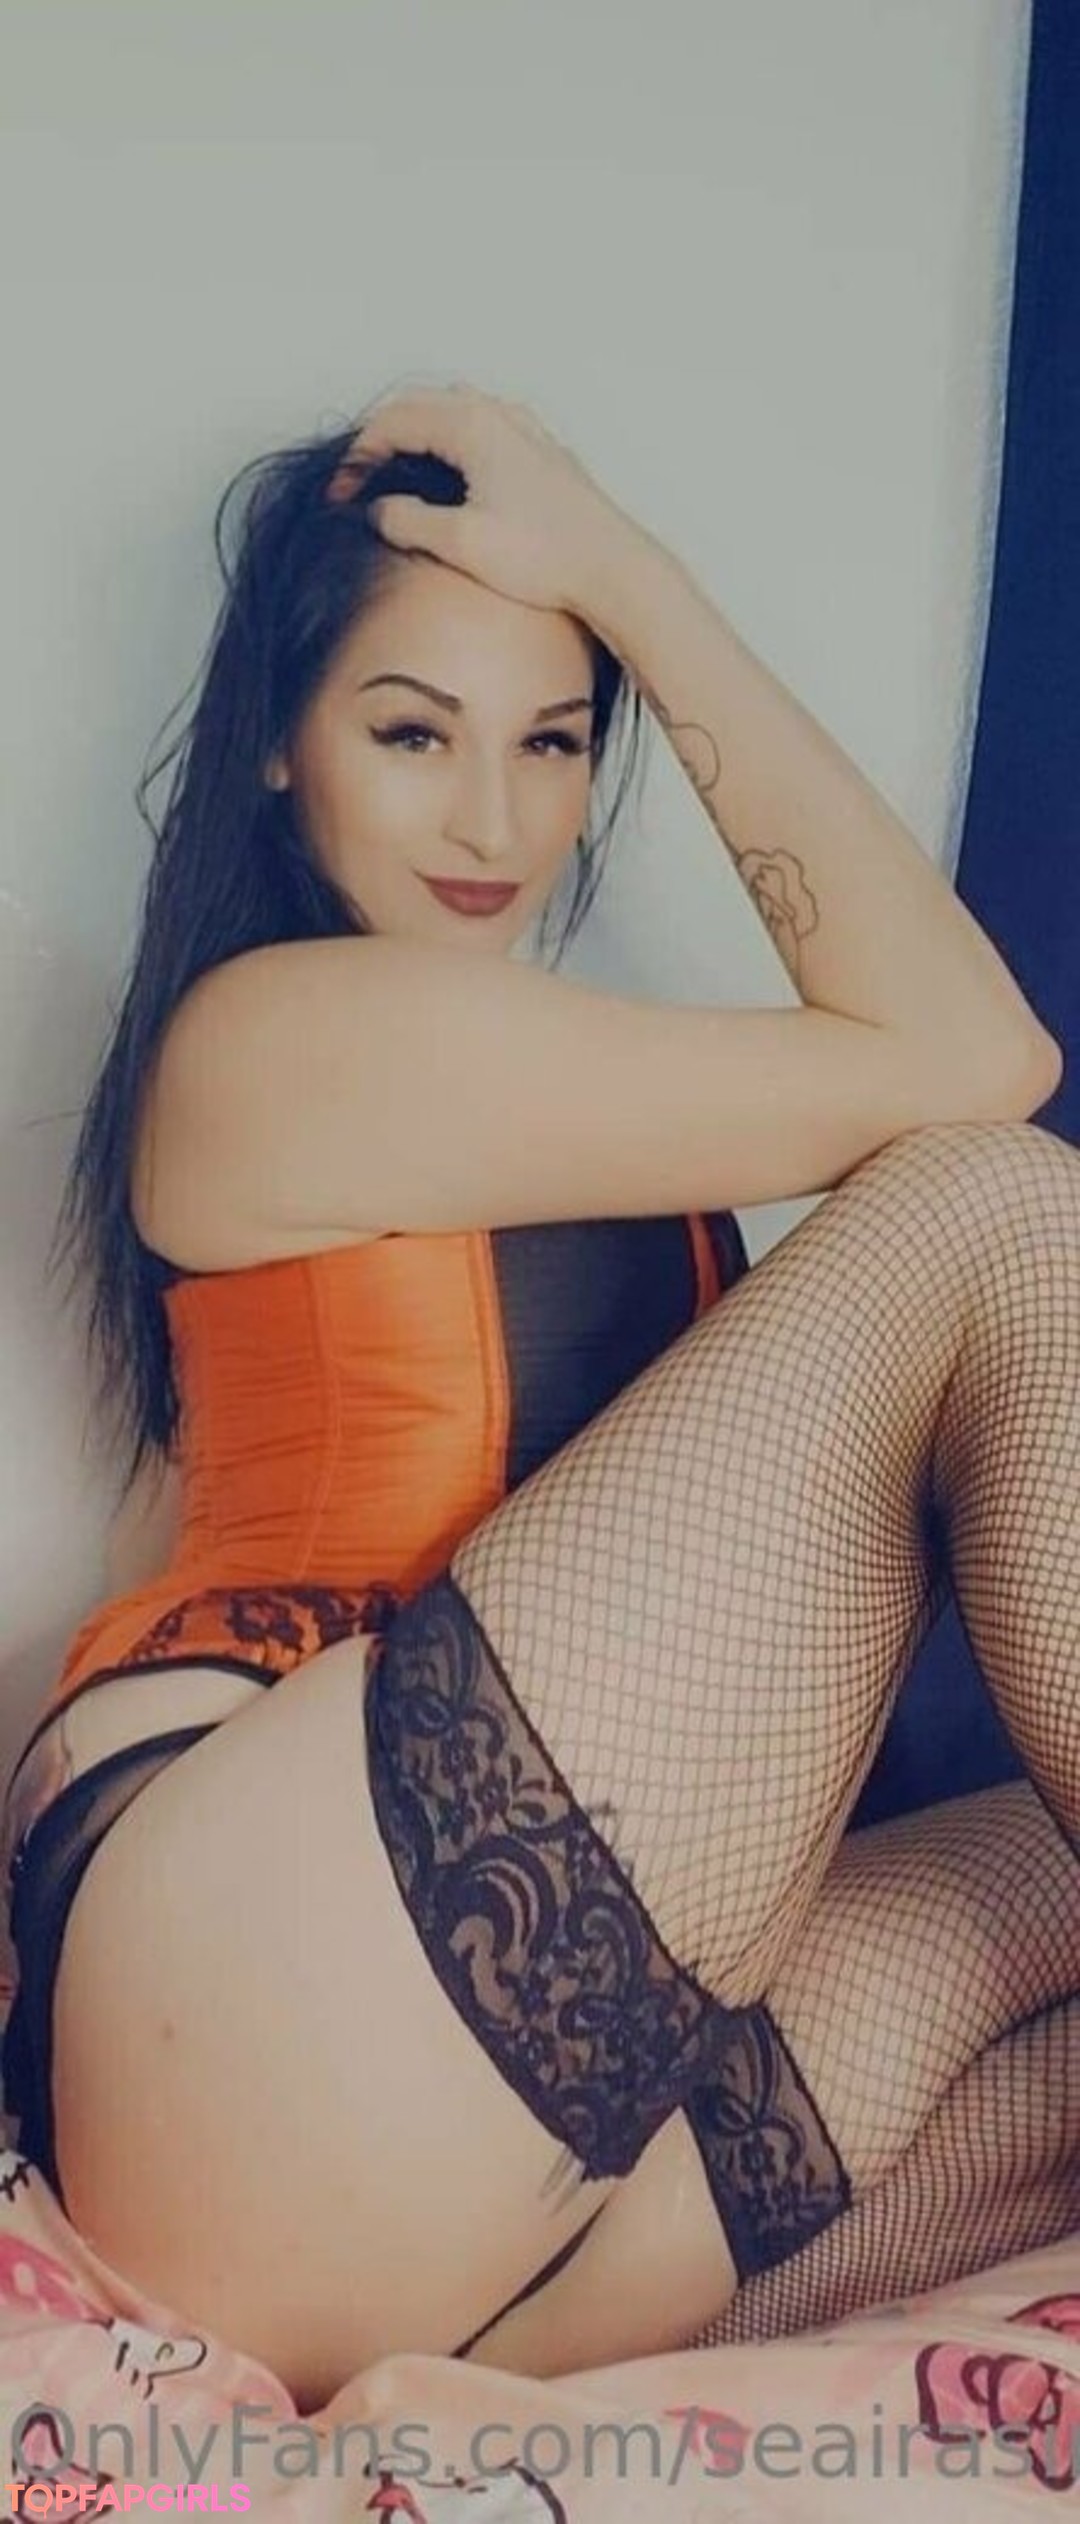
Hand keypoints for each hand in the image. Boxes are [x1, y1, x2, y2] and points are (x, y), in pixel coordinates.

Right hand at [326, 382, 634, 614]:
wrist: (613, 570)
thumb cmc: (545, 557)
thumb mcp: (461, 543)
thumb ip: (409, 521)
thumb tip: (378, 511)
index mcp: (472, 426)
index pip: (394, 422)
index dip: (359, 458)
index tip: (341, 496)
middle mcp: (499, 415)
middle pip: (421, 406)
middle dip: (382, 439)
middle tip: (358, 481)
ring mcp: (524, 430)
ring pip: (453, 412)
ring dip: (417, 434)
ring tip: (396, 472)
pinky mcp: (542, 454)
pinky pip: (483, 427)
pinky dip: (452, 441)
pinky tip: (451, 475)